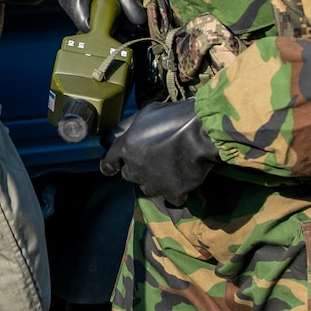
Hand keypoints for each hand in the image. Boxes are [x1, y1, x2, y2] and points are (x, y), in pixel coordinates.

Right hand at [59, 0, 145, 32]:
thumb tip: (140, 23)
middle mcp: (65, 0)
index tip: (123, 29)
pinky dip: (97, 3)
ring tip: (118, 4)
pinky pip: (85, 3)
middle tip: (125, 17)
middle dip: (106, 22)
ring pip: (86, 12)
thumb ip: (129, 2)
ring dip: (103, 12)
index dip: (106, 31)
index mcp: (72, 1)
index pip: (88, 29)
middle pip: (87, 22)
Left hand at [99, 100, 219, 204]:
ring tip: (165, 171)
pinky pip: (170, 196)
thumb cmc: (173, 117)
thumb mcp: (144, 114)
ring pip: (147, 187)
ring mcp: (154, 182)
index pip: (108, 162)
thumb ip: (128, 127)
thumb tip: (115, 136)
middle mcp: (136, 168)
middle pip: (128, 175)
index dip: (110, 164)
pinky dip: (174, 191)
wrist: (202, 132)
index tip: (112, 167)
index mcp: (126, 148)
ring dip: (152, 181)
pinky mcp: (173, 192)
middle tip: (150, 160)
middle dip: (136, 168)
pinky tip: (180, 181)